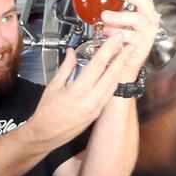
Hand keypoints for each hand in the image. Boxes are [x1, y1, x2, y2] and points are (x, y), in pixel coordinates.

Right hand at [26, 31, 137, 148]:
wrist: (45, 136)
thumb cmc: (46, 113)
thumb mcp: (53, 87)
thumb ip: (66, 68)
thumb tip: (72, 53)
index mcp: (76, 92)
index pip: (97, 66)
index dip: (108, 50)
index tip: (116, 39)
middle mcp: (89, 101)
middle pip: (111, 75)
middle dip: (122, 57)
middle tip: (130, 44)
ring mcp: (95, 109)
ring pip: (113, 85)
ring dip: (121, 69)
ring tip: (126, 57)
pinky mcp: (97, 114)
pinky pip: (109, 94)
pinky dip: (114, 81)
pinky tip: (116, 73)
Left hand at [101, 0, 160, 82]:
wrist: (125, 65)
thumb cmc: (120, 42)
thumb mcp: (118, 22)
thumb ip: (113, 9)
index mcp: (144, 9)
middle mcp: (149, 18)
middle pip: (144, 0)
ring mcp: (147, 32)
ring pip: (137, 19)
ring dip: (119, 16)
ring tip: (105, 16)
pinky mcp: (143, 45)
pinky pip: (132, 37)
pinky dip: (119, 34)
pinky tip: (108, 33)